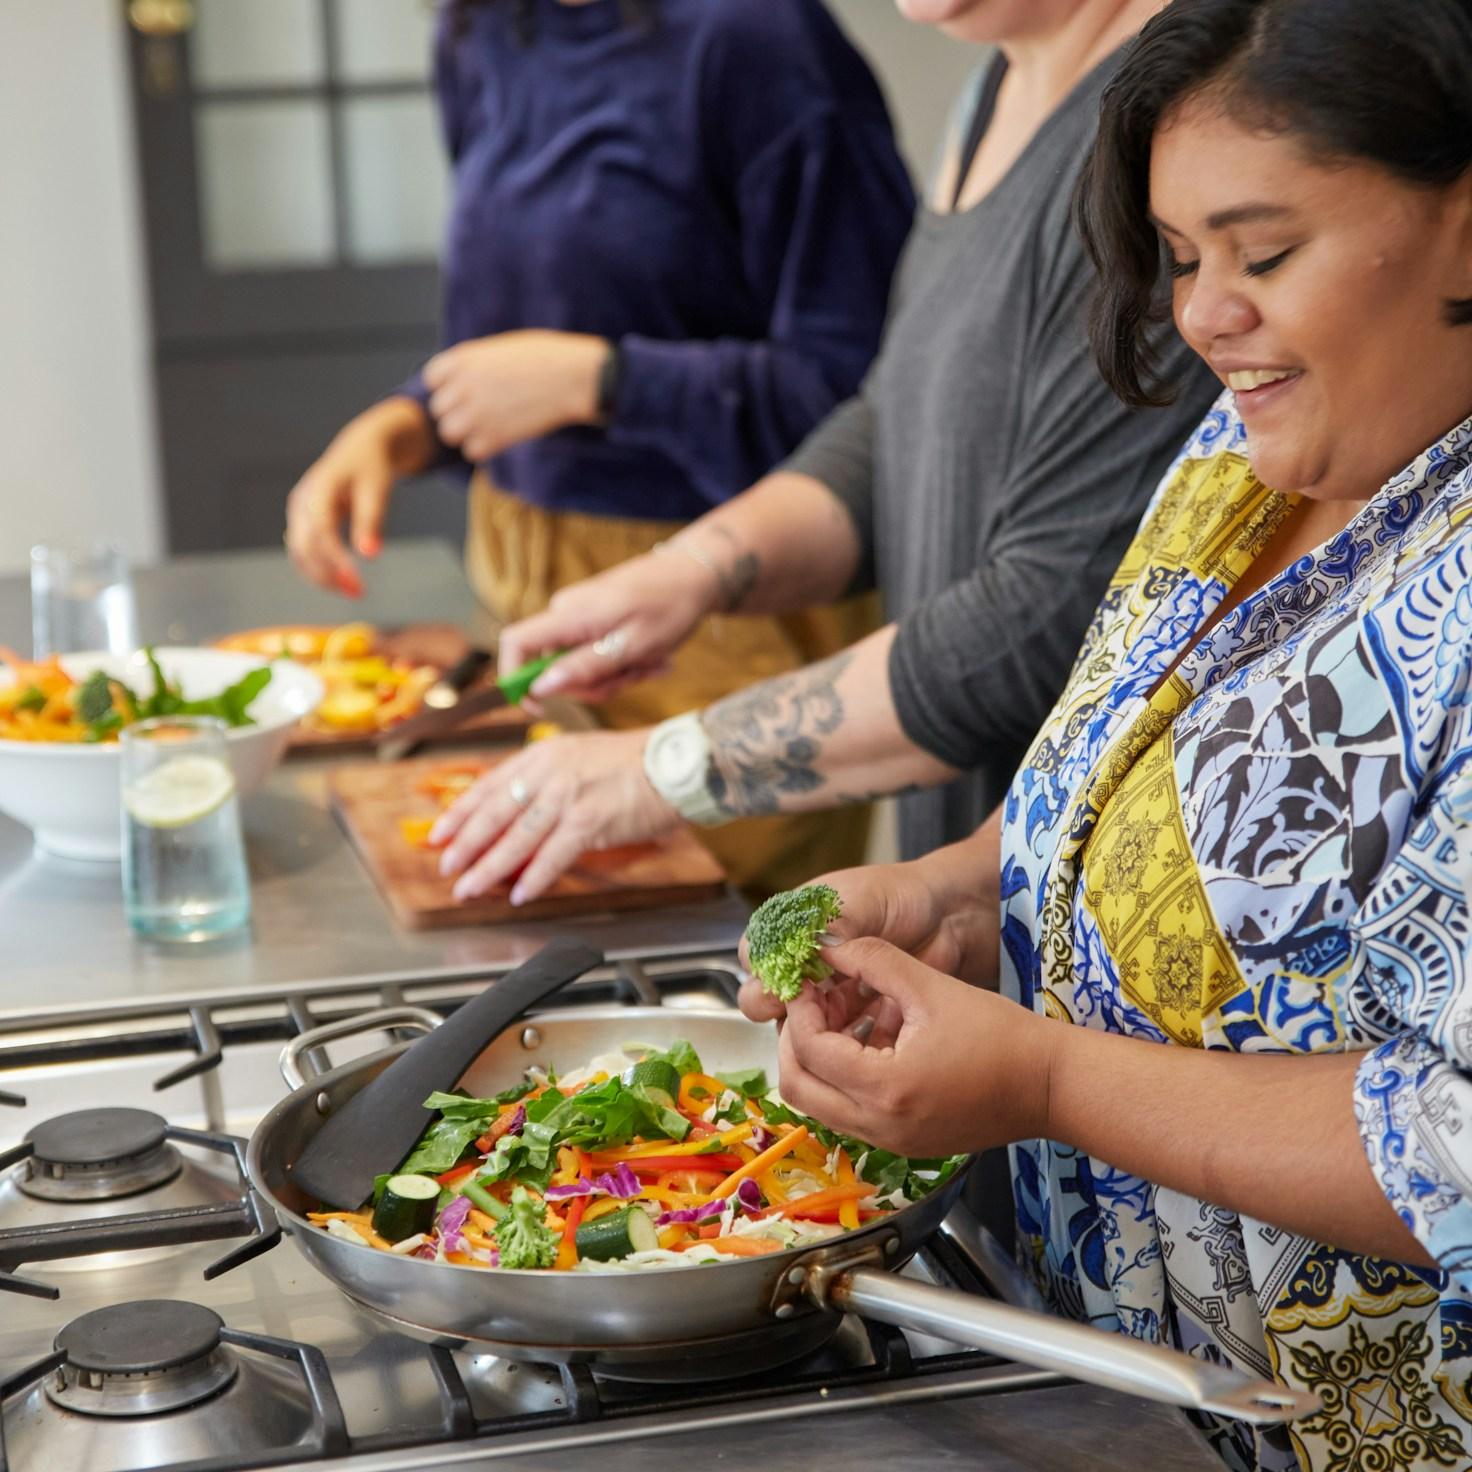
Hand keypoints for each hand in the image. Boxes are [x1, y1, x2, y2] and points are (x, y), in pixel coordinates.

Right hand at [285, 397, 431, 595]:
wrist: (362, 448)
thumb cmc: (372, 466)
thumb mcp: (376, 489)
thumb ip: (371, 521)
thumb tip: (370, 556)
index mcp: (319, 488)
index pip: (321, 530)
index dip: (335, 558)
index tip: (356, 580)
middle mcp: (301, 501)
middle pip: (304, 547)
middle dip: (327, 574)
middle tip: (358, 593)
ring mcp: (298, 511)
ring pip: (300, 553)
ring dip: (322, 576)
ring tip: (354, 591)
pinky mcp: (302, 520)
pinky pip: (304, 551)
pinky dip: (320, 568)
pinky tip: (344, 580)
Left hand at [423, 329, 607, 463]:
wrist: (574, 378)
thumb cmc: (549, 357)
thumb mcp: (504, 348)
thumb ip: (479, 363)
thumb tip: (469, 378)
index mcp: (464, 358)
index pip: (433, 379)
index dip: (449, 386)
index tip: (469, 389)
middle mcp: (463, 385)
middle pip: (439, 408)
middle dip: (457, 411)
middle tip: (483, 411)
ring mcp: (477, 413)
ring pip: (450, 432)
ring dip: (466, 432)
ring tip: (489, 426)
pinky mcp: (495, 437)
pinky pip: (473, 451)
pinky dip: (485, 447)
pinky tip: (502, 437)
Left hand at [430, 728, 679, 905]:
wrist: (675, 762)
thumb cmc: (634, 764)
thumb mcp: (580, 758)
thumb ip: (547, 783)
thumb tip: (518, 818)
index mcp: (544, 754)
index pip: (490, 784)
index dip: (461, 811)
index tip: (440, 832)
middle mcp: (550, 772)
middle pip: (495, 812)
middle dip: (466, 843)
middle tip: (445, 865)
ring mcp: (568, 795)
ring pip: (517, 837)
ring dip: (489, 867)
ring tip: (468, 887)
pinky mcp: (590, 820)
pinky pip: (554, 855)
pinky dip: (535, 877)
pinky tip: (520, 895)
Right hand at [498, 547, 718, 707]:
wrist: (694, 573)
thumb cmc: (670, 607)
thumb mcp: (633, 646)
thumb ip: (585, 667)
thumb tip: (540, 688)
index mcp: (571, 615)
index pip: (515, 643)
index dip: (515, 680)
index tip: (540, 709)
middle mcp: (566, 612)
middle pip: (553, 667)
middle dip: (594, 683)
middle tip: (637, 675)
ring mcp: (579, 615)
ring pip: (578, 665)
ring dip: (615, 674)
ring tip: (651, 662)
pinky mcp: (592, 619)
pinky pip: (593, 654)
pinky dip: (620, 662)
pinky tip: (650, 656)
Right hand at [737, 857, 990, 1024]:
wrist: (948, 916)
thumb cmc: (899, 896)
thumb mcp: (861, 901)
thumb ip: (831, 928)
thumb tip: (804, 955)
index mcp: (789, 928)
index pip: (756, 957)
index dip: (766, 974)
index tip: (787, 984)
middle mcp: (799, 965)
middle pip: (765, 999)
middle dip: (786, 1008)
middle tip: (812, 1010)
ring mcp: (824, 995)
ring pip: (798, 1027)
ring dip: (816, 1030)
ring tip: (846, 1025)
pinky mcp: (852, 1021)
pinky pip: (835, 1042)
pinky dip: (845, 1044)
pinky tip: (868, 1037)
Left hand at [776, 938, 1053, 1158]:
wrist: (1050, 1085)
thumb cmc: (1000, 1034)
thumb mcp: (932, 986)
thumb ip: (874, 960)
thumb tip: (830, 943)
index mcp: (885, 1087)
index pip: (810, 1049)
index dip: (800, 1009)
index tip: (807, 980)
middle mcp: (880, 1125)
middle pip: (799, 1089)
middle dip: (795, 1040)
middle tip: (810, 1003)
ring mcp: (891, 1142)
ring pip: (820, 1105)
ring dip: (816, 1062)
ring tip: (837, 1018)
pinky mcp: (904, 1144)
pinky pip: (850, 1114)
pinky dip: (842, 1081)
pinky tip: (866, 1043)